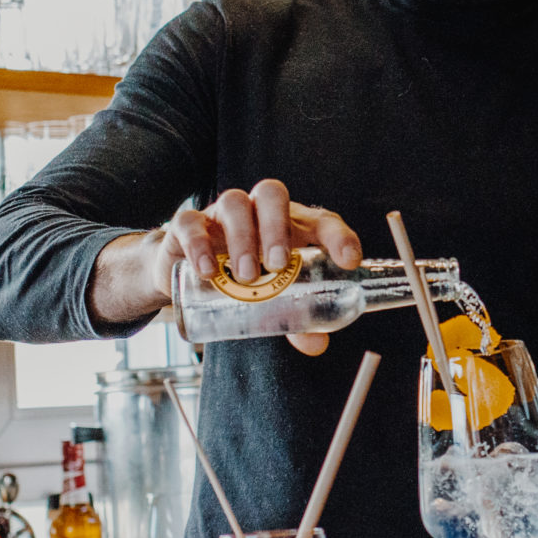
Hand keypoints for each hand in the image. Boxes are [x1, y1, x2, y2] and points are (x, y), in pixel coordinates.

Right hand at [152, 180, 361, 353]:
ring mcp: (221, 215)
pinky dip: (198, 244)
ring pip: (234, 203)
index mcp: (290, 226)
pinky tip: (206, 271)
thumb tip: (316, 343)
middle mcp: (257, 212)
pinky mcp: (187, 226)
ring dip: (242, 238)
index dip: (339, 237)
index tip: (349, 261)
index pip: (321, 221)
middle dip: (277, 227)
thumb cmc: (245, 281)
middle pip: (272, 195)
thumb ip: (296, 320)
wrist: (187, 276)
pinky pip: (191, 222)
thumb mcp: (274, 300)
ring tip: (246, 276)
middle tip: (278, 264)